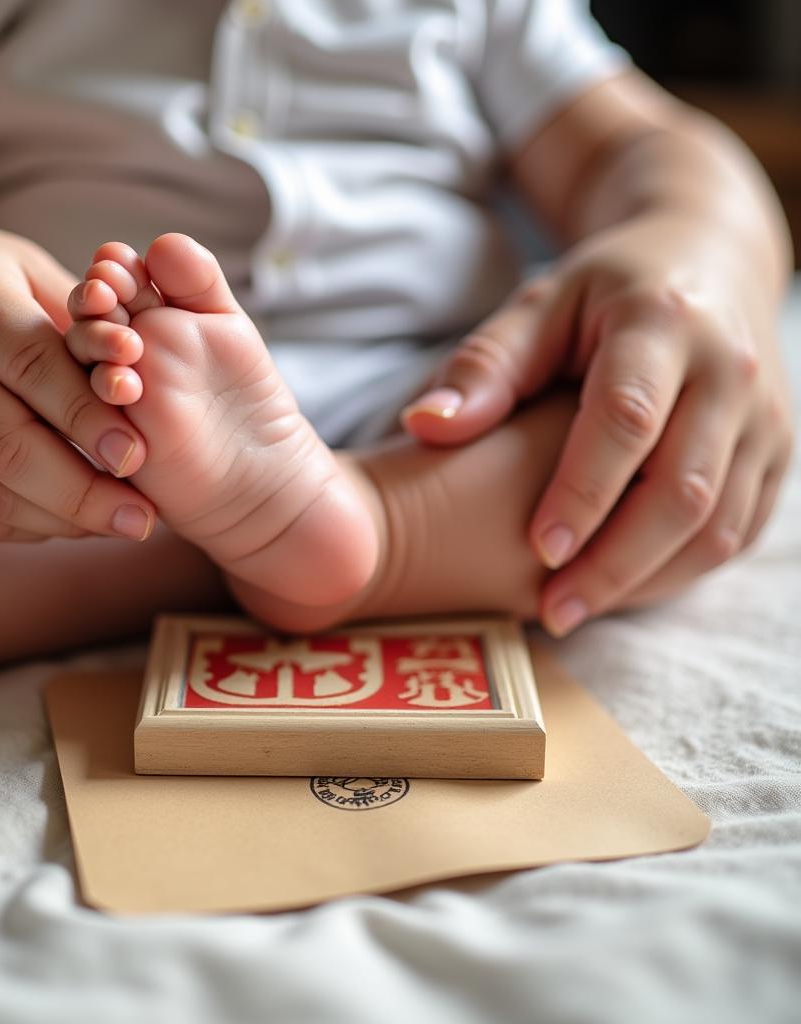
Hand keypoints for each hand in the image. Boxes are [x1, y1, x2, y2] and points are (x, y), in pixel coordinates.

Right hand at [0, 221, 155, 541]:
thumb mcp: (23, 266)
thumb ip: (81, 317)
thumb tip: (143, 370)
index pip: (34, 369)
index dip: (90, 417)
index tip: (140, 453)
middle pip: (11, 446)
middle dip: (85, 491)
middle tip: (143, 517)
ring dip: (64, 520)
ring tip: (121, 526)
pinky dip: (28, 526)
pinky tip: (74, 524)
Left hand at [401, 215, 793, 632]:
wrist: (710, 260)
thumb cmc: (602, 294)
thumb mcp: (537, 307)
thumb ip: (484, 367)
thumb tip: (423, 426)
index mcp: (662, 324)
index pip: (628, 420)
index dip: (584, 491)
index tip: (539, 551)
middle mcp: (730, 370)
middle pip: (683, 489)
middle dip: (615, 563)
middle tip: (551, 610)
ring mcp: (766, 416)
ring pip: (719, 524)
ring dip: (646, 580)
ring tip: (574, 610)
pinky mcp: (778, 451)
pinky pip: (739, 529)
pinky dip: (679, 571)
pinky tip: (618, 588)